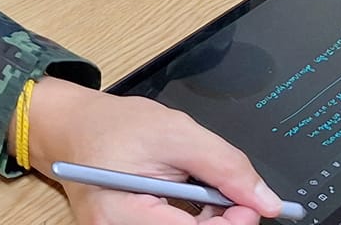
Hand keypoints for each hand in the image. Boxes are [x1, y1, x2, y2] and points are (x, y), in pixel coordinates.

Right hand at [27, 78, 285, 223]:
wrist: (74, 127)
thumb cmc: (115, 125)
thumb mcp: (175, 132)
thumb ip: (224, 166)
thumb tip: (265, 201)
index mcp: (122, 216)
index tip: (252, 204)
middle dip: (221, 223)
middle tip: (237, 197)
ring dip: (210, 224)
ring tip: (210, 192)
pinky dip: (193, 223)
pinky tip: (195, 202)